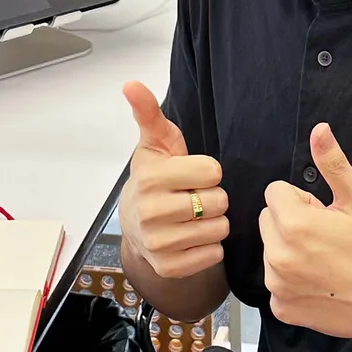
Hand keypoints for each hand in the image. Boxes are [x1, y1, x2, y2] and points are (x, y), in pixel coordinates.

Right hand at [118, 81, 227, 279]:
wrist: (134, 224)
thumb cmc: (154, 178)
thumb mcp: (154, 142)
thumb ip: (148, 112)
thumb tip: (131, 84)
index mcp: (151, 178)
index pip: (213, 171)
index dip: (207, 171)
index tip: (191, 174)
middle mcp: (151, 212)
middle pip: (219, 201)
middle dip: (213, 197)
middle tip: (193, 196)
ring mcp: (158, 243)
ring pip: (220, 229)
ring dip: (214, 222)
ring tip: (193, 217)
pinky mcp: (169, 267)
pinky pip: (214, 254)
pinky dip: (209, 247)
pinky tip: (192, 237)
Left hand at [259, 122, 351, 344]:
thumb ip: (333, 163)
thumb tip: (319, 130)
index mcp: (294, 224)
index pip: (276, 192)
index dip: (304, 199)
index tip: (328, 215)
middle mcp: (278, 256)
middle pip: (270, 220)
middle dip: (293, 222)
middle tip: (330, 237)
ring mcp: (278, 286)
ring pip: (272, 250)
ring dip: (292, 250)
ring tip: (329, 260)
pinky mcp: (283, 310)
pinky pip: (277, 283)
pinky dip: (294, 281)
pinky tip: (324, 284)